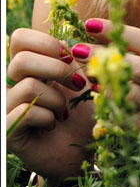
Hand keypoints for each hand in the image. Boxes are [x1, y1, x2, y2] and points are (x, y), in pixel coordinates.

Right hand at [6, 28, 94, 181]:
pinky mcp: (7, 131)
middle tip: (78, 85)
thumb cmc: (85, 111)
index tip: (70, 58)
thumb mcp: (83, 78)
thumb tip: (68, 46)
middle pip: (21, 60)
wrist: (84, 149)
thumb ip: (73, 57)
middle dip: (57, 70)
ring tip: (63, 112)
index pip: (21, 37)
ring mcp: (6, 107)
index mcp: (29, 66)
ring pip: (28, 86)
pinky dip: (48, 118)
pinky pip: (27, 112)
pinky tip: (52, 126)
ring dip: (56, 99)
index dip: (47, 43)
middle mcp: (12, 84)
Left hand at [75, 19, 139, 108]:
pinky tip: (99, 99)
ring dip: (106, 83)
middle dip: (104, 56)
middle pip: (137, 67)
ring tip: (88, 75)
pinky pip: (127, 117)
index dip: (117, 32)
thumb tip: (103, 35)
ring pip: (131, 92)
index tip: (90, 24)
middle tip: (78, 49)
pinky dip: (111, 106)